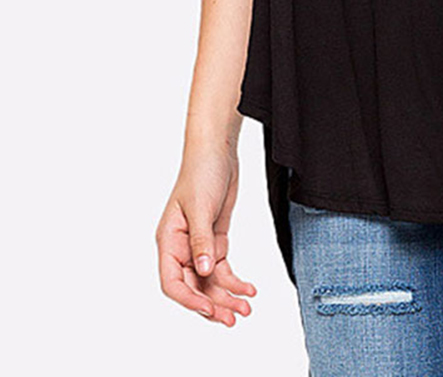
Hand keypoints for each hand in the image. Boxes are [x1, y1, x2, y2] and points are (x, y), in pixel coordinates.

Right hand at [156, 142, 255, 325]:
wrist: (218, 151)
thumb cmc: (201, 172)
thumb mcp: (200, 206)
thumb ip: (201, 240)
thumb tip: (202, 270)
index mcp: (168, 241)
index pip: (172, 281)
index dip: (189, 300)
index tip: (209, 309)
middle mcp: (181, 247)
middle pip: (193, 286)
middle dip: (212, 304)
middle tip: (233, 318)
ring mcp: (199, 244)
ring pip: (209, 280)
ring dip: (226, 295)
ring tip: (246, 308)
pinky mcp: (215, 238)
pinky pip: (222, 267)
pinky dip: (234, 279)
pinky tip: (248, 288)